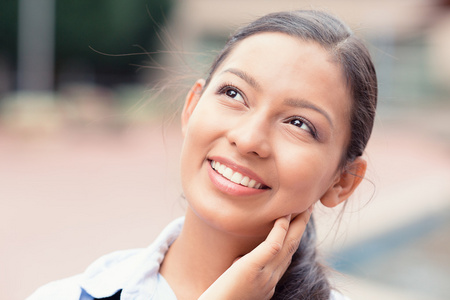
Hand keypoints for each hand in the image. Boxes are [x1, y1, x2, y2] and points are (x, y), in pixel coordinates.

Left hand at [198, 206, 312, 299]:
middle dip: (302, 226)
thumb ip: (245, 269)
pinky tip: (283, 218)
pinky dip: (279, 231)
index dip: (295, 236)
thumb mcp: (238, 282)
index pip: (287, 254)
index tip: (299, 220)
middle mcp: (271, 278)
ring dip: (298, 224)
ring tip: (303, 207)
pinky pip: (272, 247)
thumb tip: (239, 258)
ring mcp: (265, 275)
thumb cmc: (220, 298)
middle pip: (293, 247)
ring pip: (288, 245)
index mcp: (269, 280)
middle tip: (309, 207)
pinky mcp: (252, 269)